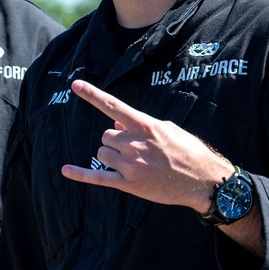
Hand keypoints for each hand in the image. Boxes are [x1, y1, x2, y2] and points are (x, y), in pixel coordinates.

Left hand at [61, 80, 233, 211]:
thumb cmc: (188, 151)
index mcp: (144, 125)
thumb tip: (117, 125)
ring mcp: (129, 165)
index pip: (112, 105)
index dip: (92, 94)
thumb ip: (139, 125)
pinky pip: (97, 177)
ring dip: (112, 156)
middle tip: (137, 149)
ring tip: (136, 163)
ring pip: (103, 153)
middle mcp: (133, 143)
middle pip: (106, 135)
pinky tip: (66, 170)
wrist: (202, 181)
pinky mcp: (128, 184)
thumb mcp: (167, 128)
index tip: (75, 85)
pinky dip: (80, 174)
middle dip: (116, 140)